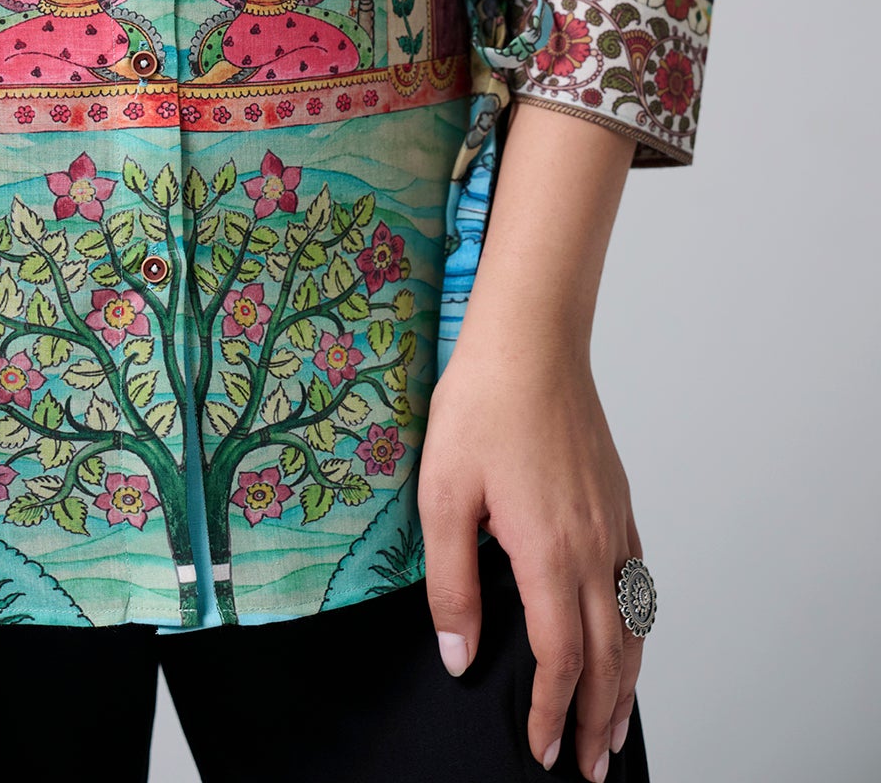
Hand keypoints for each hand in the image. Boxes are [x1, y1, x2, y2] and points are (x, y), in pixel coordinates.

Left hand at [418, 341, 641, 778]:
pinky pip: (639, 581)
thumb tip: (459, 654)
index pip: (561, 658)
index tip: (544, 748)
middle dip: (600, 718)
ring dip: (627, 684)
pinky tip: (626, 638)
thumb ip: (451, 584)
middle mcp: (594, 546)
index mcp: (549, 552)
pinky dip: (638, 628)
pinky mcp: (618, 500)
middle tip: (591, 765)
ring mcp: (613, 522)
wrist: (530, 341)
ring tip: (614, 726)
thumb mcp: (442, 495)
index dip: (554, 711)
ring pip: (633, 624)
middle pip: (610, 656)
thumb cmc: (482, 406)